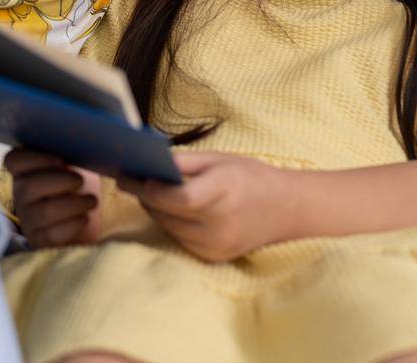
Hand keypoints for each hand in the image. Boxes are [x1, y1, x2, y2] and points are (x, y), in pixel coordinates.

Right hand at [5, 148, 101, 247]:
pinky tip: (84, 218)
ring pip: (45, 211)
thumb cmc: (78, 186)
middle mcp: (21, 195)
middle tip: (80, 180)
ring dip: (74, 203)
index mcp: (25, 171)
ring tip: (91, 201)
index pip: (13, 160)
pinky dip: (73, 224)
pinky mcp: (40, 241)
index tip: (60, 159)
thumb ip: (69, 151)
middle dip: (60, 181)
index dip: (34, 158)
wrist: (87, 219)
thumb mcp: (74, 163)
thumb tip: (84, 140)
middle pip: (29, 186)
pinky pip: (52, 234)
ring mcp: (28, 220)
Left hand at [117, 151, 295, 262]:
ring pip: (169, 228)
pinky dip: (171, 223)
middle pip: (168, 214)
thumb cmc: (251, 177)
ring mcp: (218, 244)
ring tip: (145, 191)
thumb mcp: (219, 159)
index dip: (152, 190)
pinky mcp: (214, 256)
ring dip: (155, 210)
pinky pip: (180, 239)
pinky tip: (169, 209)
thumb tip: (147, 162)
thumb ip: (183, 162)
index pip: (180, 199)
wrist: (287, 209)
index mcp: (225, 191)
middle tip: (129, 179)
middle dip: (145, 197)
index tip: (132, 176)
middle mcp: (221, 223)